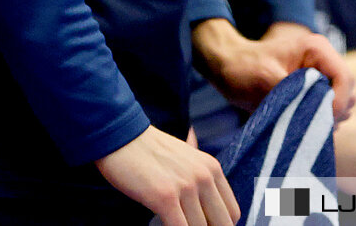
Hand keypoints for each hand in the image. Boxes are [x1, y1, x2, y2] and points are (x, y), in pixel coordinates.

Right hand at [95, 125, 237, 225]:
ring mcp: (186, 187)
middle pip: (222, 222)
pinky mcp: (165, 197)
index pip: (232, 211)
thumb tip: (205, 207)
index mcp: (212, 169)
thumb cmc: (150, 153)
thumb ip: (200, 180)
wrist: (123, 138)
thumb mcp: (187, 160)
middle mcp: (205, 177)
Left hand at [192, 19, 355, 120]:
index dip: (338, 103)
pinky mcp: (315, 87)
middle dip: (334, 111)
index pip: (345, 78)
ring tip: (304, 126)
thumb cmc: (244, 68)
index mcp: (317, 49)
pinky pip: (329, 106)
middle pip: (348, 91)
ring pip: (342, 100)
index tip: (323, 123)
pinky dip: (320, 118)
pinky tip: (302, 124)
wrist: (229, 67)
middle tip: (311, 127)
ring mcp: (321, 73)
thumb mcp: (266, 80)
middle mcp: (324, 59)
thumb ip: (295, 94)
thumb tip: (318, 114)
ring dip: (328, 116)